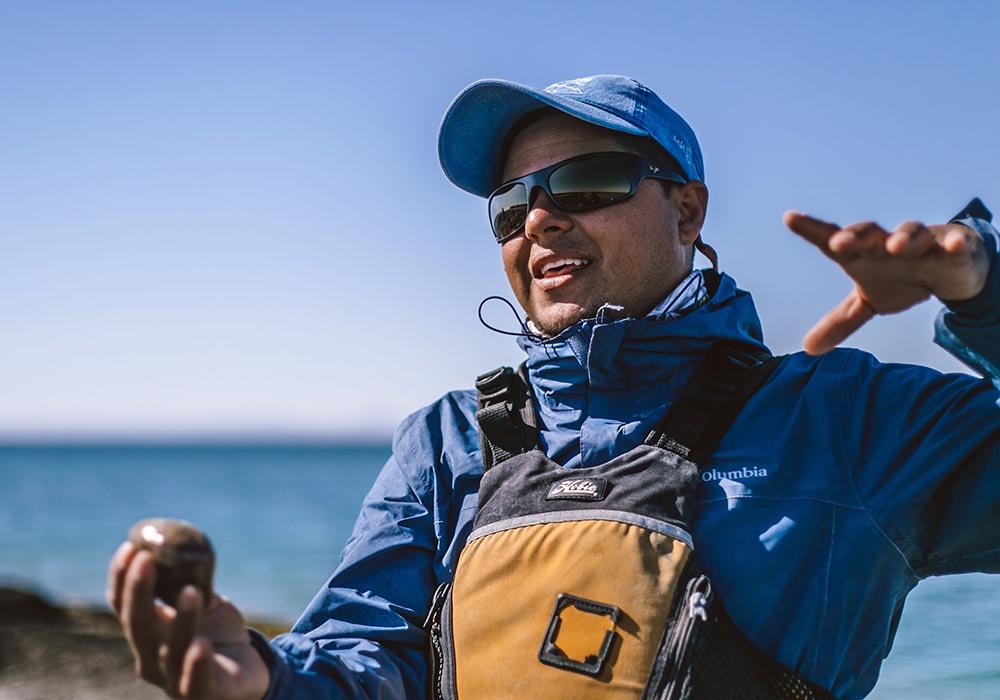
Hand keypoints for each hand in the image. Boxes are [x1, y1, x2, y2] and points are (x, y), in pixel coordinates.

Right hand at [107, 542, 269, 699]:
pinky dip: (195, 663)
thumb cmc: (217, 634)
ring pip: (170, 649)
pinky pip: (195, 680)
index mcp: (147, 633)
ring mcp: (172, 679)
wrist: (246, 673)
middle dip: (139, 591)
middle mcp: (151, 657)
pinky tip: (201, 644)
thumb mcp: (204, 603)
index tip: (130, 546)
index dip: (121, 577)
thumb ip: (190, 579)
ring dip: (180, 619)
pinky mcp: (201, 694)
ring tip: (191, 591)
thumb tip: (184, 543)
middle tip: (147, 559)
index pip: (122, 605)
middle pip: (137, 625)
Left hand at [784, 211, 989, 354]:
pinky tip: (953, 246)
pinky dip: (953, 244)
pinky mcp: (953, 247)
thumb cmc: (899, 279)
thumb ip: (840, 322)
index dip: (811, 229)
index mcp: (863, 254)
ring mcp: (921, 242)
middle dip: (854, 237)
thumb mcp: (868, 303)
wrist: (949, 269)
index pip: (832, 239)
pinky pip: (954, 243)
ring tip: (896, 246)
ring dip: (904, 238)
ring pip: (911, 234)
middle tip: (838, 244)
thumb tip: (807, 348)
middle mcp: (886, 243)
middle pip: (868, 234)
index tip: (789, 217)